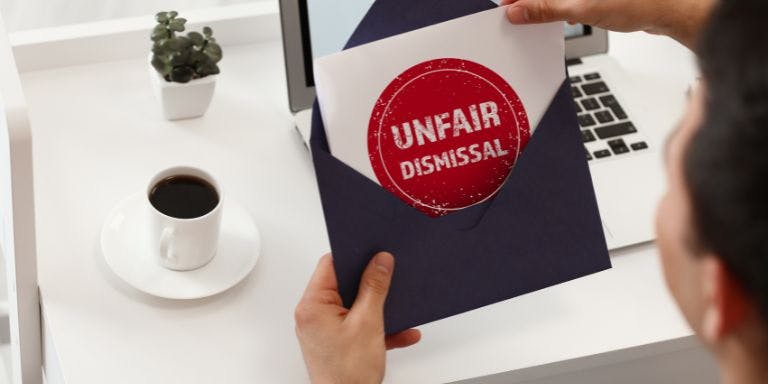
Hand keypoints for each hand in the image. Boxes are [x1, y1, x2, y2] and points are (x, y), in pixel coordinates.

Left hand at [295, 252, 420, 383]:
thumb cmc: (347, 375)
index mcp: (313, 306)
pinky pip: (360, 324)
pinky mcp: (337, 342)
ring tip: (396, 307)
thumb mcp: (368, 323)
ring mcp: (325, 330)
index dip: (353, 256)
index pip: (330, 265)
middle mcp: (314, 316)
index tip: (373, 253)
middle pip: (344, 284)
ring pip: (355, 305)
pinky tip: (400, 331)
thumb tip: (379, 262)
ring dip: (379, 307)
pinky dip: (379, 326)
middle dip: (370, 282)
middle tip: (388, 277)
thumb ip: (374, 288)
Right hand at [500, 0, 714, 48]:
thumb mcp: (581, 7)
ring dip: (542, 5)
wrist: (670, 8)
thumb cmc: (637, 1)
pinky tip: (556, 18)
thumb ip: (545, 9)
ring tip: (531, 19)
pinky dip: (558, 7)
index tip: (506, 6)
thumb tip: (517, 10)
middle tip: (515, 16)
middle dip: (528, 1)